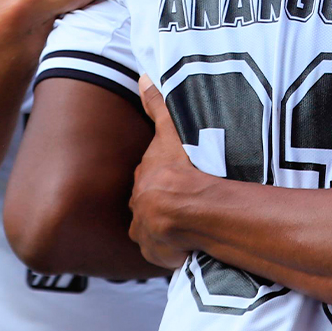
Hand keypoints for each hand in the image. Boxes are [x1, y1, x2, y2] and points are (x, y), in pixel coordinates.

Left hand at [129, 79, 209, 270]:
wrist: (191, 209)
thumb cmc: (186, 169)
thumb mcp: (172, 132)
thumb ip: (158, 105)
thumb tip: (142, 77)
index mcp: (145, 177)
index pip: (153, 177)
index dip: (168, 178)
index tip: (184, 180)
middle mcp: (139, 204)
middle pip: (152, 203)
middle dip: (166, 205)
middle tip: (192, 204)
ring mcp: (145, 231)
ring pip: (156, 229)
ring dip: (170, 229)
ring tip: (193, 226)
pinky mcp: (154, 253)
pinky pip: (163, 253)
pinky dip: (174, 250)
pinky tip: (190, 244)